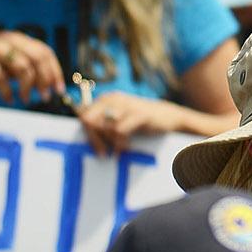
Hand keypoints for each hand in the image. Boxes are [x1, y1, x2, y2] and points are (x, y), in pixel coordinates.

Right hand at [0, 30, 64, 104]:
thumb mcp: (4, 56)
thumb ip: (21, 64)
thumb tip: (44, 80)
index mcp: (17, 38)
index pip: (45, 52)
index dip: (55, 70)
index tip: (59, 88)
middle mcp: (8, 40)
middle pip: (37, 58)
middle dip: (45, 79)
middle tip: (46, 96)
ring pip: (21, 67)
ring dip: (27, 87)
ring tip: (26, 100)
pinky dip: (6, 90)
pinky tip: (9, 99)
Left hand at [75, 93, 199, 154]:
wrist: (167, 116)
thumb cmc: (139, 120)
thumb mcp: (118, 118)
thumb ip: (101, 123)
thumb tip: (84, 135)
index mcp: (105, 99)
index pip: (83, 115)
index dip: (87, 134)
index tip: (96, 149)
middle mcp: (113, 99)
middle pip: (90, 120)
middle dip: (95, 139)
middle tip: (104, 153)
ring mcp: (126, 105)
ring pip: (104, 127)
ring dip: (110, 142)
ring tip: (119, 150)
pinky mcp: (138, 114)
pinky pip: (119, 130)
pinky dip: (121, 143)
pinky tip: (126, 148)